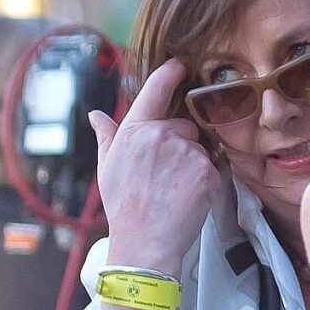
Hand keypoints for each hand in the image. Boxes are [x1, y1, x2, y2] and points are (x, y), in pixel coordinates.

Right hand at [89, 58, 222, 309]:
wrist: (145, 244)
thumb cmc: (123, 207)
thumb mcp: (107, 168)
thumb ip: (106, 136)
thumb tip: (96, 115)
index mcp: (136, 130)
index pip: (158, 87)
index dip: (172, 72)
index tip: (180, 66)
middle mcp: (162, 135)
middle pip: (184, 125)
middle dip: (181, 143)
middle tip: (165, 174)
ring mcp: (187, 153)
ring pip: (200, 147)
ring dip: (193, 163)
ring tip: (174, 189)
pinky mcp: (208, 172)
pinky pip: (213, 167)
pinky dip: (205, 181)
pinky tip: (187, 197)